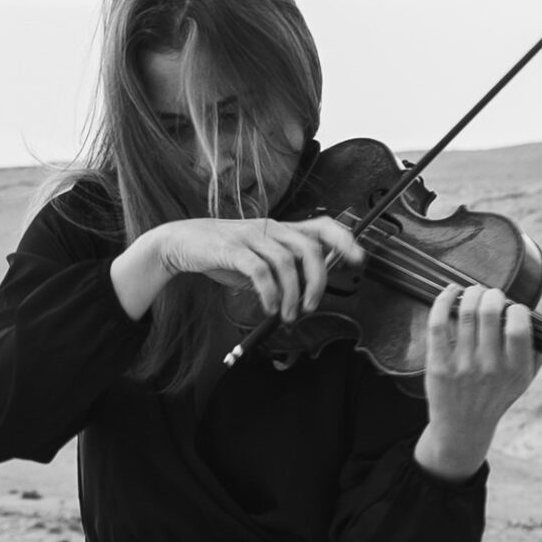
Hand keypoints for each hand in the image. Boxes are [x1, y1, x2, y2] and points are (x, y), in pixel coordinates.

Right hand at [109, 213, 364, 323]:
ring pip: (286, 262)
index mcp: (282, 229)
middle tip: (312, 306)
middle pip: (310, 247)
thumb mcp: (260, 258)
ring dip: (292, 295)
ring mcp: (251, 237)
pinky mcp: (232, 250)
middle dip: (318, 280)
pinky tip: (268, 308)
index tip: (358, 262)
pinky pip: (259, 271)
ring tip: (287, 315)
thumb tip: (311, 291)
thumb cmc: (225, 254)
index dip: (345, 241)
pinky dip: (269, 293)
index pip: (324, 225)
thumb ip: (285, 269)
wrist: (182, 242)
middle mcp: (271, 228)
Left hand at [415, 284, 538, 479]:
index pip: (519, 327)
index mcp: (515, 369)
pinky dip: (443, 302)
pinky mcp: (439, 366)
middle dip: (491, 295)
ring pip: (466, 314)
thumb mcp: (524, 378)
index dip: (516, 309)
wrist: (463, 427)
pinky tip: (449, 292)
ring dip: (469, 294)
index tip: (512, 308)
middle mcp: (489, 368)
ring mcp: (462, 366)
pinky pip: (438, 324)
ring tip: (473, 291)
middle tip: (491, 294)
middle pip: (489, 313)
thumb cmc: (497, 396)